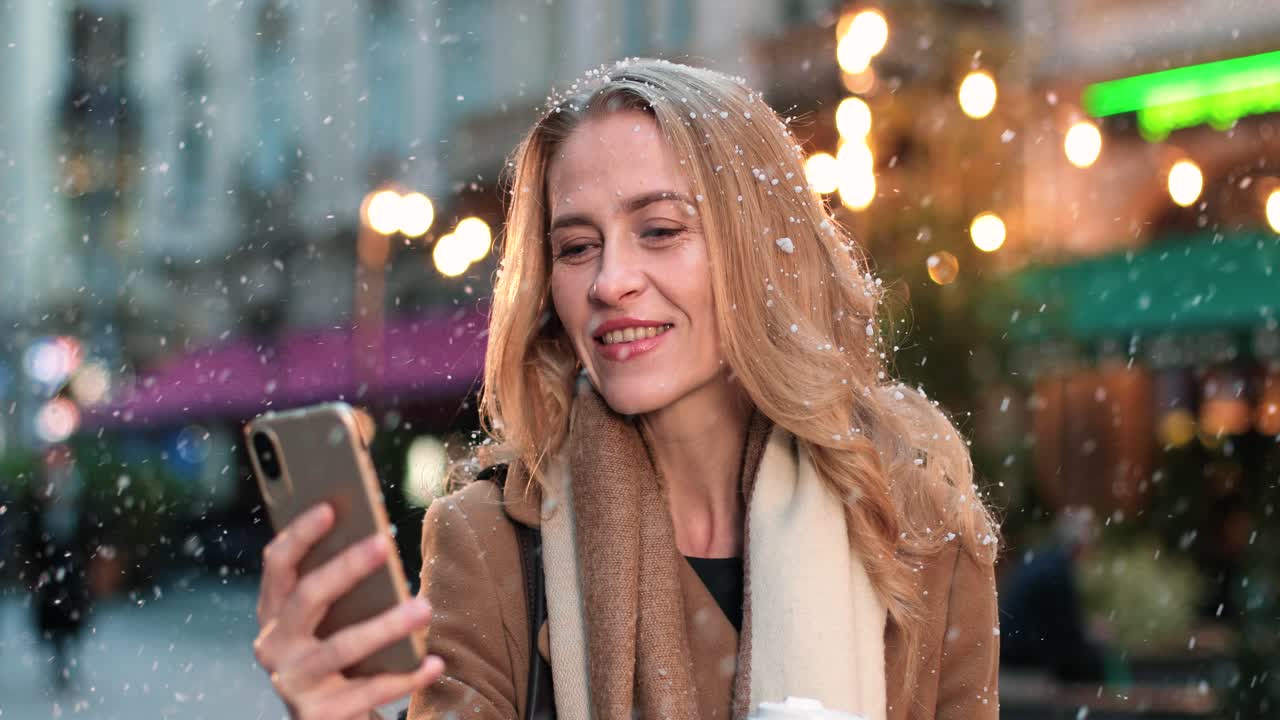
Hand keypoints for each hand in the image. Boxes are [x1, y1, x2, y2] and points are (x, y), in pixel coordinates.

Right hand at [253, 502, 444, 718]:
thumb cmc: (342, 658)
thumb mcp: (333, 622)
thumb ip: (343, 588)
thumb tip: (379, 541)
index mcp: (275, 613)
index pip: (278, 565)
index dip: (299, 534)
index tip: (331, 507)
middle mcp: (274, 647)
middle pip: (306, 598)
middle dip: (345, 567)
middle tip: (383, 543)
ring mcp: (293, 683)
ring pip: (341, 647)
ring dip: (386, 625)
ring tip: (425, 608)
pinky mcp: (318, 716)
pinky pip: (368, 692)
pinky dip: (405, 677)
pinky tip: (434, 663)